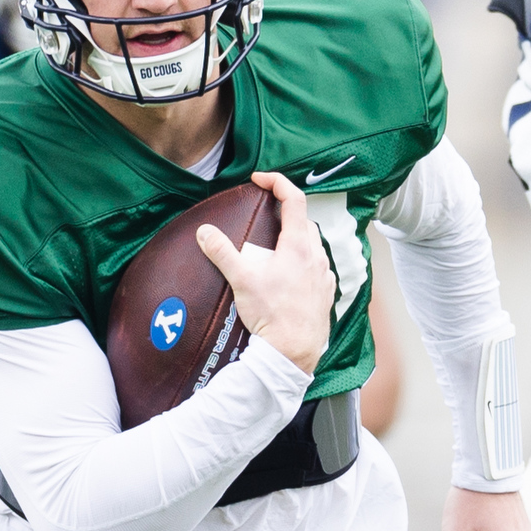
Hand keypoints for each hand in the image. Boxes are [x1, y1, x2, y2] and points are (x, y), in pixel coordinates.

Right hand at [194, 171, 334, 372]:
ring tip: (275, 247)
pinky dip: (304, 262)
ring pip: (313, 245)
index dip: (278, 182)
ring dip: (296, 238)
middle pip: (304, 221)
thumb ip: (222, 252)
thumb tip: (205, 232)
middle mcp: (317, 256)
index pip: (294, 199)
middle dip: (285, 212)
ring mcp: (324, 275)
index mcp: (299, 245)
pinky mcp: (326, 293)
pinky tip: (290, 275)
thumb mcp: (241, 279)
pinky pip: (318, 268)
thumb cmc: (272, 314)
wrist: (293, 351)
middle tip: (265, 215)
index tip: (261, 179)